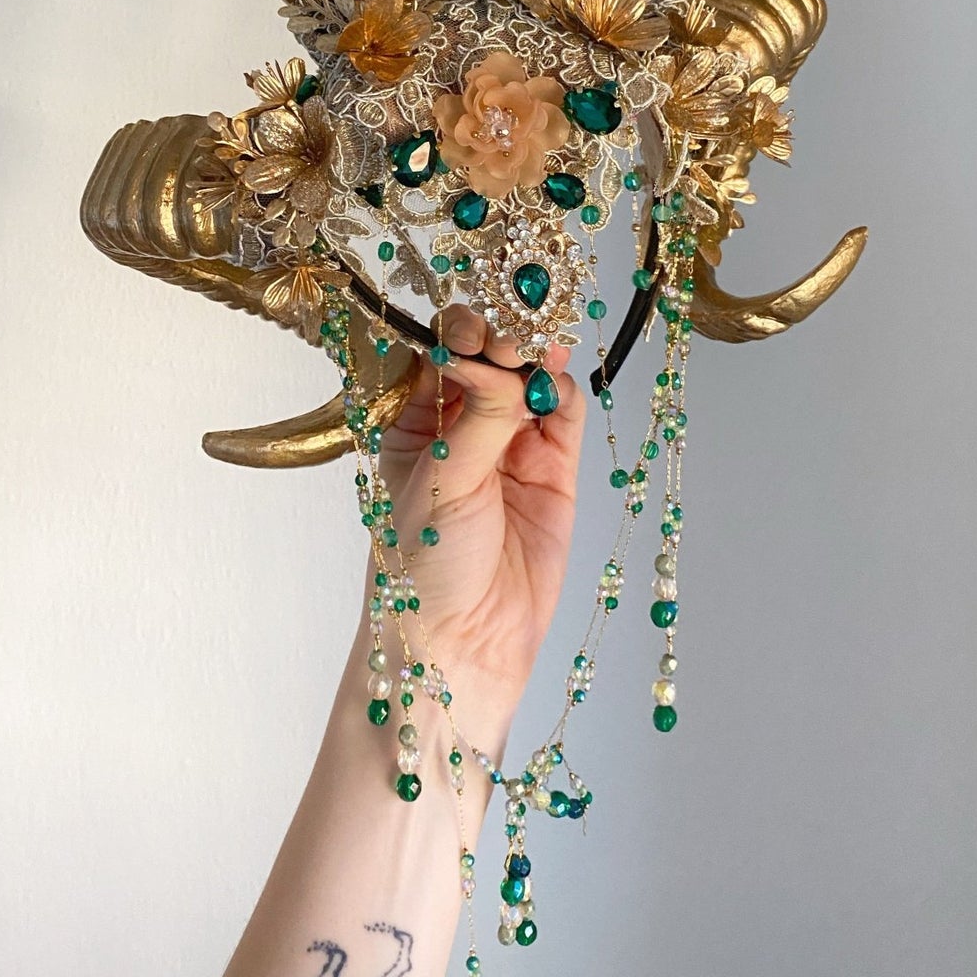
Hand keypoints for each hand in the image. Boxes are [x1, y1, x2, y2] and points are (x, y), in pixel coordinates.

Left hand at [371, 305, 585, 748]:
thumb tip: (496, 355)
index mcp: (411, 422)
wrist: (462, 647)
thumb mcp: (438, 479)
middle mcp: (461, 427)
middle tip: (508, 338)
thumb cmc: (424, 566)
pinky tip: (556, 381)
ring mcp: (510, 448)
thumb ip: (477, 414)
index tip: (467, 329)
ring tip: (535, 353)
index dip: (454, 333)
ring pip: (530, 380)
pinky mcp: (554, 473)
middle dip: (499, 339)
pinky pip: (564, 416)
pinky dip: (564, 391)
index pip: (435, 355)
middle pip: (488, 359)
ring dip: (534, 358)